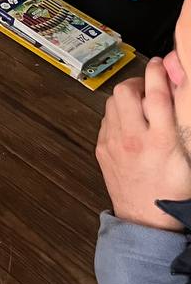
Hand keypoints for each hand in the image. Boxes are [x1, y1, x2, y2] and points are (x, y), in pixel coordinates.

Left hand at [96, 60, 190, 231]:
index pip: (156, 94)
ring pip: (113, 102)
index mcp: (161, 141)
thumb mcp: (189, 156)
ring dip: (126, 98)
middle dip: (138, 83)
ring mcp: (113, 143)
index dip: (158, 72)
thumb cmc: (174, 189)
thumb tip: (176, 90)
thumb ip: (183, 123)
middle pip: (126, 91)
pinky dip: (117, 114)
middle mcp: (134, 138)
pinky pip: (106, 118)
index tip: (160, 63)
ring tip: (140, 107)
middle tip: (150, 90)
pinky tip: (130, 125)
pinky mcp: (101, 148)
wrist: (147, 220)